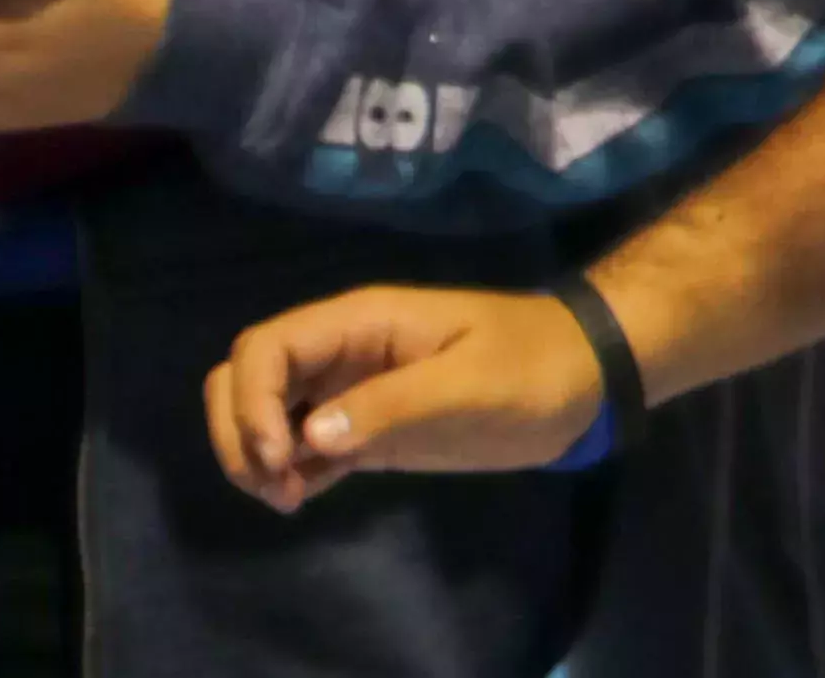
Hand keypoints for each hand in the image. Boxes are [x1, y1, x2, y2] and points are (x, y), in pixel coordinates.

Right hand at [206, 287, 605, 513]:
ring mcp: (350, 390)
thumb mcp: (469, 385)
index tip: (276, 457)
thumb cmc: (532, 368)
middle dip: (238, 427)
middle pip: (248, 374)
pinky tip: (299, 500)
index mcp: (355, 323)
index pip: (266, 348)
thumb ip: (389, 406)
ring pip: (266, 409)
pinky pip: (305, 442)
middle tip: (271, 484)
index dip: (251, 399)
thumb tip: (309, 438)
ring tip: (285, 500)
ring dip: (256, 451)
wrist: (585, 378)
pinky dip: (288, 468)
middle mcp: (338, 353)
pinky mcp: (369, 428)